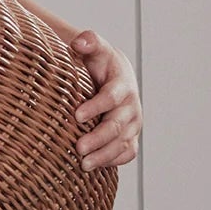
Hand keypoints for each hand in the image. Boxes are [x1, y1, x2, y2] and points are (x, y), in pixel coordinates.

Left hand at [70, 31, 141, 169]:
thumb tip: (80, 41)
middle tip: (78, 147)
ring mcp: (132, 123)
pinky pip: (127, 152)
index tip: (77, 115)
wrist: (114, 75)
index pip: (112, 97)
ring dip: (104, 155)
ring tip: (83, 164)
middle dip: (99, 137)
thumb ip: (89, 42)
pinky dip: (114, 161)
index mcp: (122, 84)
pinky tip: (96, 167)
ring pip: (123, 142)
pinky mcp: (130, 137)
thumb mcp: (95, 48)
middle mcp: (131, 106)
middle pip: (117, 125)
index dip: (96, 106)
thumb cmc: (99, 62)